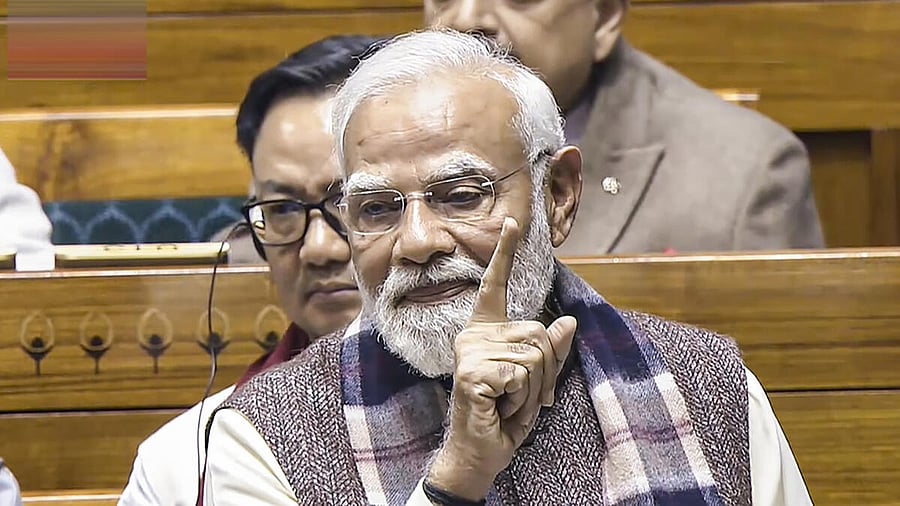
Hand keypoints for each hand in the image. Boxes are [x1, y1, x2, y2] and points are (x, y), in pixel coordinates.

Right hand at [426, 217, 576, 500]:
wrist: (481, 452)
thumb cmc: (505, 416)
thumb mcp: (537, 381)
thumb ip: (552, 351)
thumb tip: (569, 321)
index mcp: (486, 330)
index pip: (497, 284)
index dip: (506, 252)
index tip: (514, 221)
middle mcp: (474, 335)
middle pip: (539, 333)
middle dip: (545, 372)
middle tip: (522, 397)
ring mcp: (470, 351)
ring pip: (535, 354)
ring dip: (535, 389)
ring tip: (510, 403)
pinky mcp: (472, 371)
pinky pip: (523, 373)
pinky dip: (523, 398)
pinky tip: (501, 407)